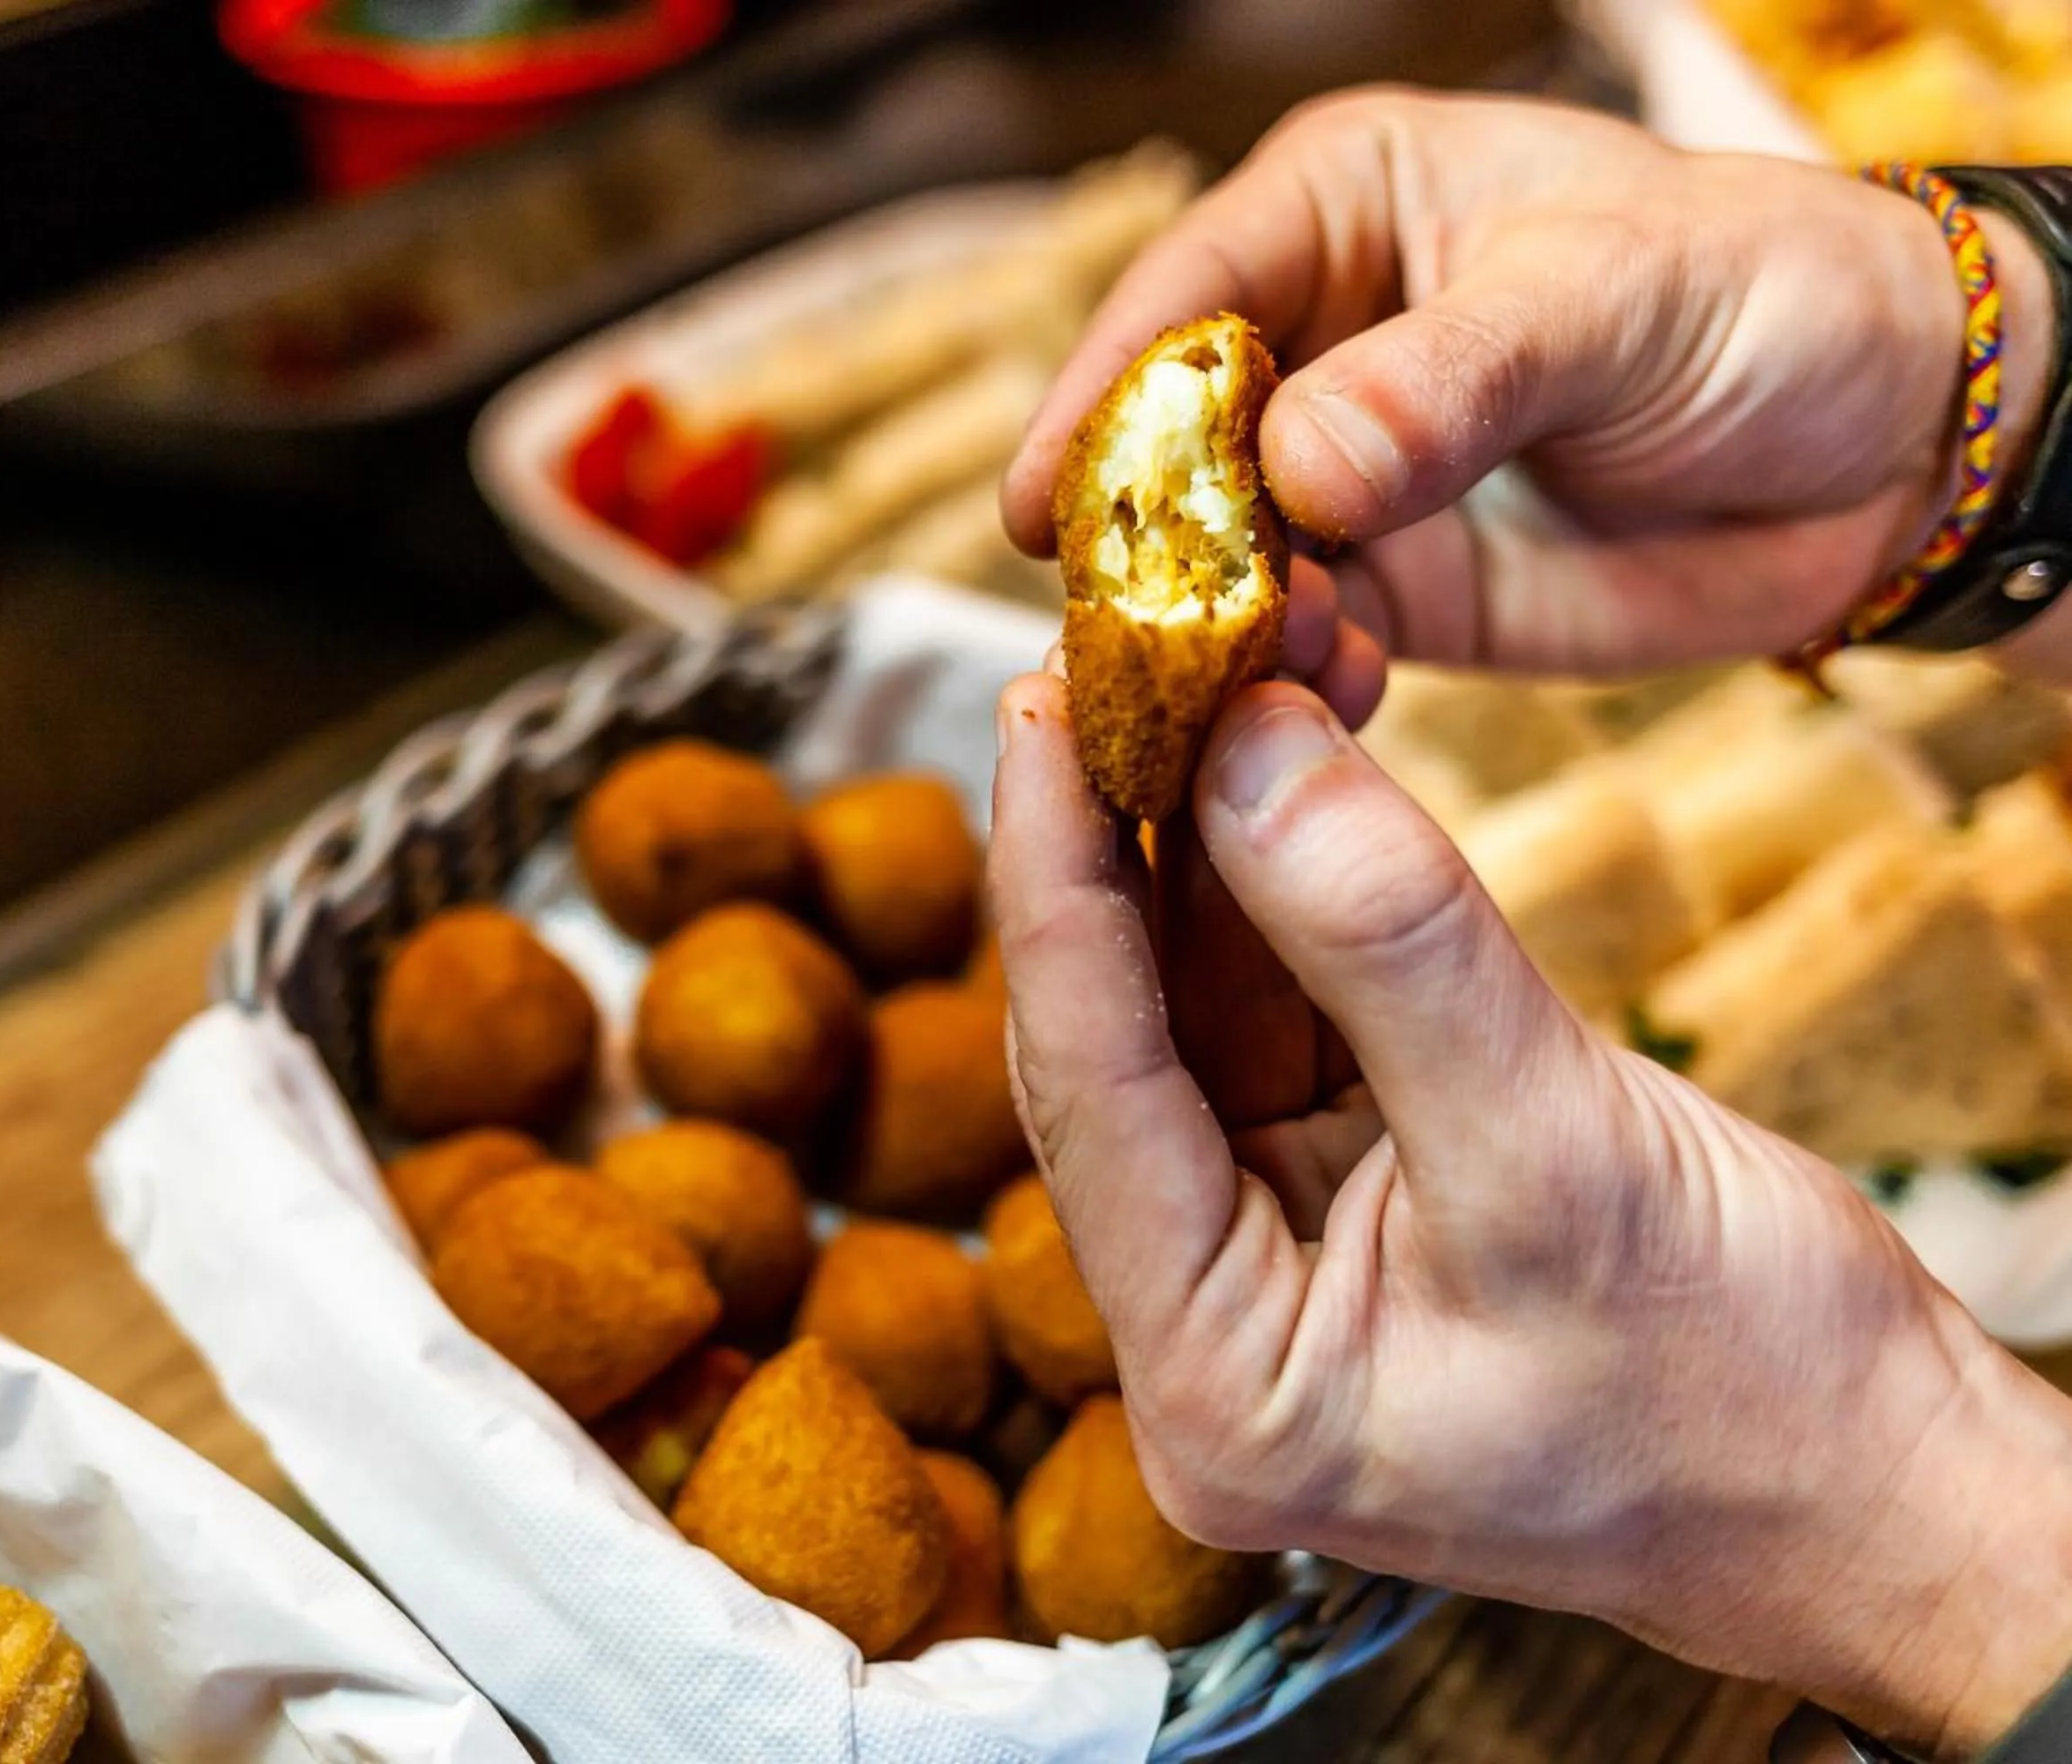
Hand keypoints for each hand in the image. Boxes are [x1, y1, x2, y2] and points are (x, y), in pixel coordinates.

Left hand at [988, 671, 2071, 1758]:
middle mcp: (1206, 1333)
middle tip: (1113, 661)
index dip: (1054, 884)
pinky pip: (1278, 1019)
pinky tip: (1276, 765)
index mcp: (1219, 1386)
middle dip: (1119, 848)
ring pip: (1192, 1016)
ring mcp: (1268, 1265)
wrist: (1889, 1488)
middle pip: (1115, 1048)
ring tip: (1205, 672)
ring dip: (1205, 846)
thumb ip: (1391, 946)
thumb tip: (1243, 744)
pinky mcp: (1340, 1200)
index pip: (1089, 1095)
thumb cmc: (1756, 1394)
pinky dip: (1282, 894)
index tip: (1036, 710)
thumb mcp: (1565, 1152)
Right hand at [1002, 90, 2061, 677]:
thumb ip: (1454, 378)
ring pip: (1216, 557)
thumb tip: (1300, 467)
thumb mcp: (1615, 298)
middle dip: (1141, 535)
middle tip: (1115, 627)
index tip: (1043, 505)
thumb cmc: (1769, 295)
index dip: (1105, 396)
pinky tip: (1305, 710)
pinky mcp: (1389, 596)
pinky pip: (1297, 647)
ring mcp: (1342, 481)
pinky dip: (1284, 687)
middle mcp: (1316, 342)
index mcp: (1344, 212)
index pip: (1187, 295)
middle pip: (1168, 441)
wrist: (1892, 445)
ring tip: (1233, 679)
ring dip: (1211, 627)